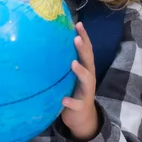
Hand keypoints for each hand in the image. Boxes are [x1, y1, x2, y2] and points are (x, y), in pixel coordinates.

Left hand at [61, 22, 98, 140]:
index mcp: (86, 68)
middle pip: (88, 61)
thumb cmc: (73, 90)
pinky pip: (76, 104)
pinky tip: (63, 99)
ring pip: (87, 80)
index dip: (84, 36)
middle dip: (83, 49)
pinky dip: (70, 101)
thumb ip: (66, 60)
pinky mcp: (81, 106)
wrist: (82, 117)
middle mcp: (89, 77)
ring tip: (73, 63)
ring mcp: (86, 92)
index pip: (86, 49)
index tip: (78, 24)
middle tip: (76, 38)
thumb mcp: (71, 74)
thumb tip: (52, 40)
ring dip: (81, 72)